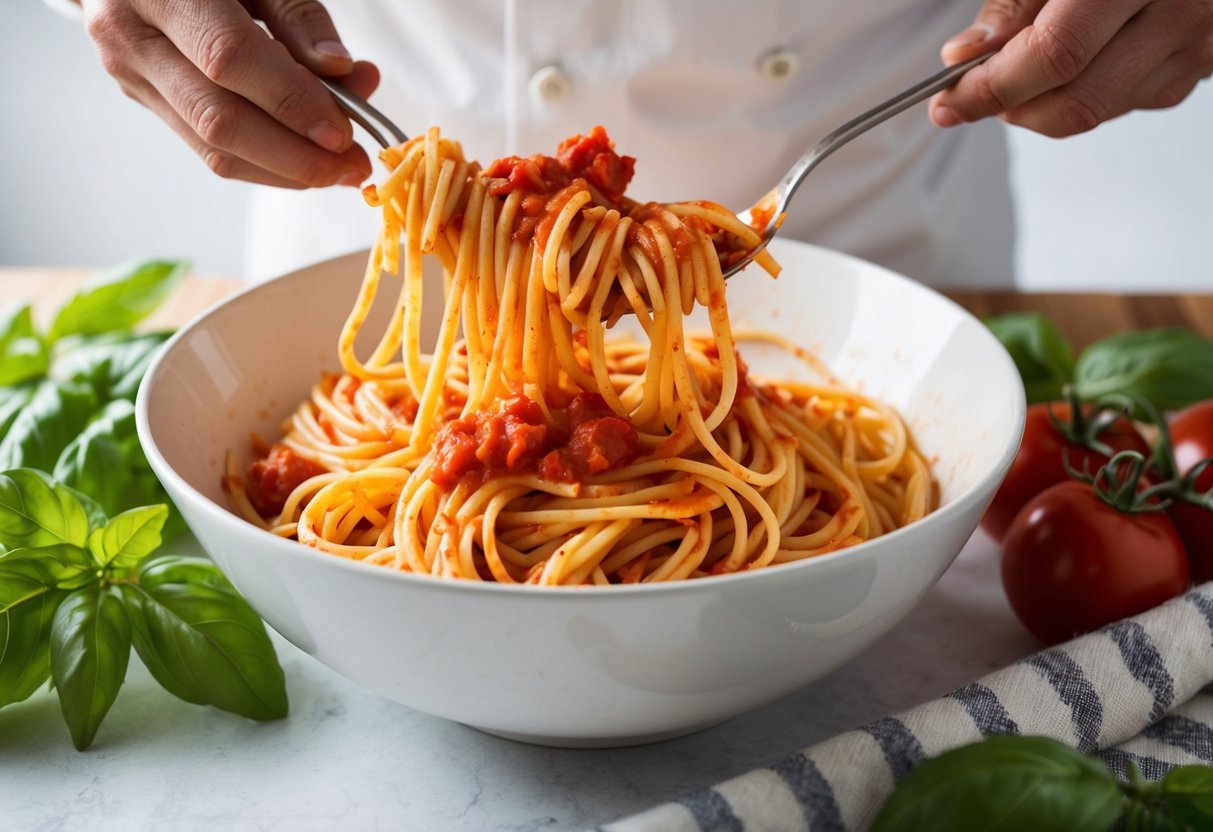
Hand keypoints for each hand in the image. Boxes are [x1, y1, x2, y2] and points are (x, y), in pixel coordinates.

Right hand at [81, 0, 380, 187]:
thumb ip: (299, 16)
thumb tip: (341, 72)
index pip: (227, 58)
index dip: (290, 101)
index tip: (342, 131)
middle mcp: (131, 35)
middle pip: (218, 118)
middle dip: (295, 154)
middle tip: (352, 165)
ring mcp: (131, 73)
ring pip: (213, 147)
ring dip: (285, 170)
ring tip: (340, 169)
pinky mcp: (144, 99)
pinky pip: (208, 149)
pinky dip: (265, 164)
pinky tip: (306, 161)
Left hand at [930, 0, 1212, 136]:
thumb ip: (1015, 2)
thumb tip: (965, 56)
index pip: (1053, 55)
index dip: (992, 86)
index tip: (948, 101)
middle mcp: (1179, 9)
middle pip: (1075, 101)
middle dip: (1011, 108)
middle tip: (974, 94)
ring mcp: (1198, 43)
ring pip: (1098, 111)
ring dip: (1042, 106)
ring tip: (1019, 72)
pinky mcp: (1202, 65)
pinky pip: (1128, 102)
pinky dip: (1084, 94)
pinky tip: (1076, 62)